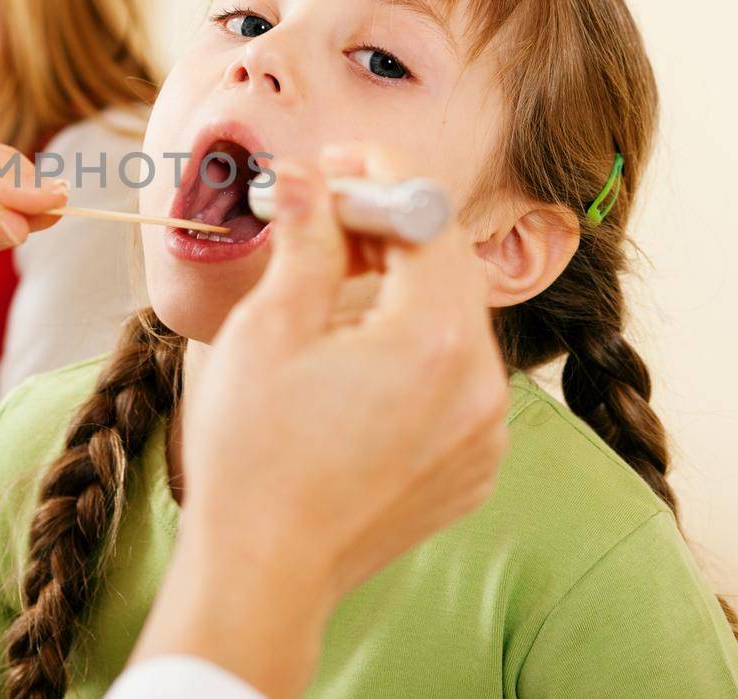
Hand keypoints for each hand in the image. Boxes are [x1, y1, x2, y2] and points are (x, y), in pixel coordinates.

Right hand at [132, 146, 507, 696]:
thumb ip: (305, 240)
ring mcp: (484, 432)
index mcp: (433, 341)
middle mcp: (481, 385)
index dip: (381, 180)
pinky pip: (456, 378)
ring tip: (328, 288)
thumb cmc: (253, 454)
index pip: (428, 220)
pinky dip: (413, 348)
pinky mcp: (472, 465)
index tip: (335, 166)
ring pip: (453, 321)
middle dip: (389, 228)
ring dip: (399, 287)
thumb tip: (308, 176)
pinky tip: (352, 356)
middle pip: (448, 267)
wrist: (264, 571)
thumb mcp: (267, 329)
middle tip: (325, 214)